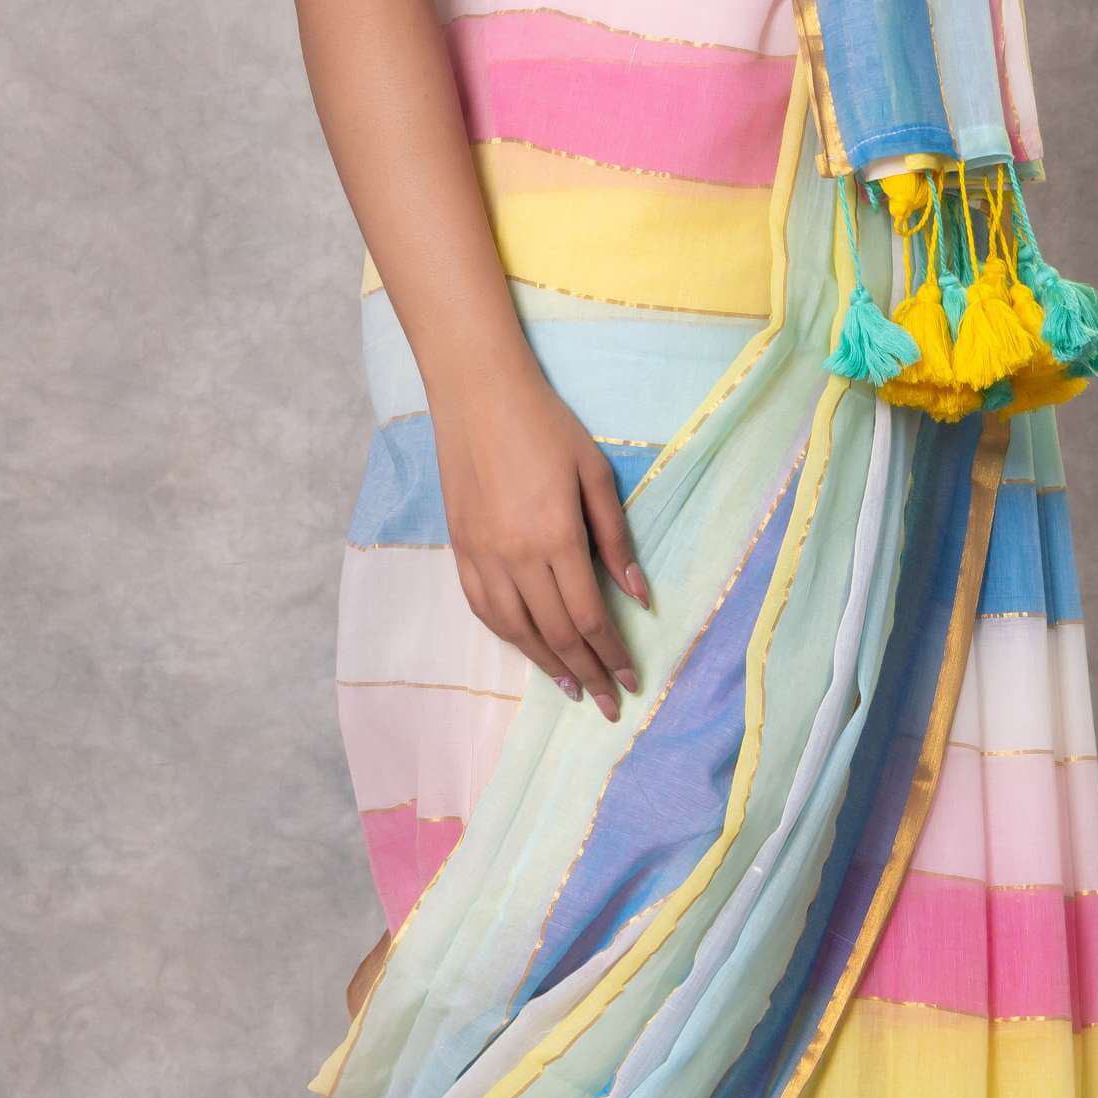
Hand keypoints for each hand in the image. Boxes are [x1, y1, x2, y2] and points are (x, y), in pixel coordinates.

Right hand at [429, 354, 649, 719]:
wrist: (477, 393)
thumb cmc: (546, 425)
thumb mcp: (595, 473)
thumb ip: (615, 538)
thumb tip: (638, 596)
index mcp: (555, 537)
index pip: (590, 616)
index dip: (613, 654)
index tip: (632, 680)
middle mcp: (515, 556)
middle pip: (556, 633)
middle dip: (587, 673)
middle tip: (609, 704)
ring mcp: (481, 555)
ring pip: (515, 630)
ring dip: (546, 665)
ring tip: (571, 687)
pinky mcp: (459, 547)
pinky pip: (483, 608)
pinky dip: (508, 636)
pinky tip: (527, 648)